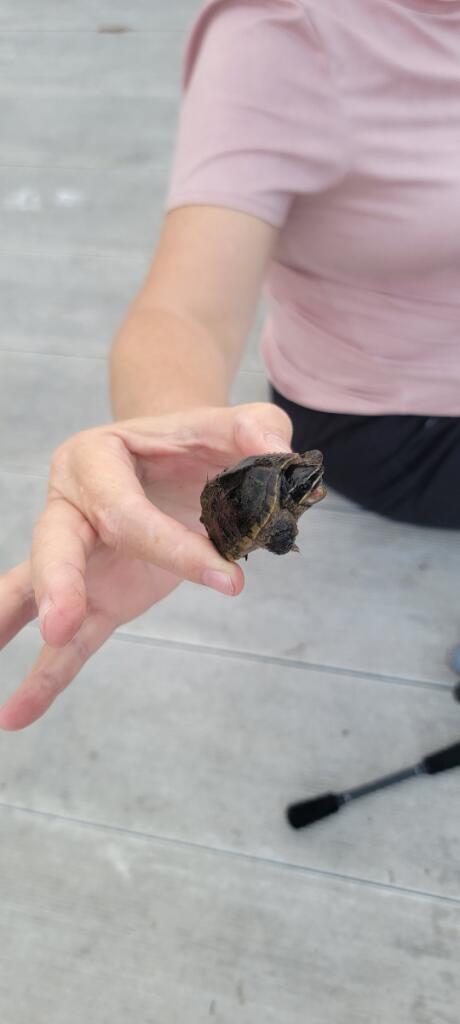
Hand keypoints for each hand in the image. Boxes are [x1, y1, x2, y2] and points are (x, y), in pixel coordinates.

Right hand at [0, 402, 291, 729]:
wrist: (181, 462)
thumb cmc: (201, 446)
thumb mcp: (233, 427)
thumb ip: (257, 428)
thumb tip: (277, 451)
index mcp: (98, 457)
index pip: (126, 510)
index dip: (173, 547)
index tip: (230, 581)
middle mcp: (72, 503)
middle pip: (56, 542)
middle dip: (59, 583)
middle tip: (63, 623)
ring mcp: (77, 555)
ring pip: (37, 587)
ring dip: (18, 623)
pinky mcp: (94, 596)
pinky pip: (67, 641)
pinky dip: (45, 677)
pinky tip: (16, 714)